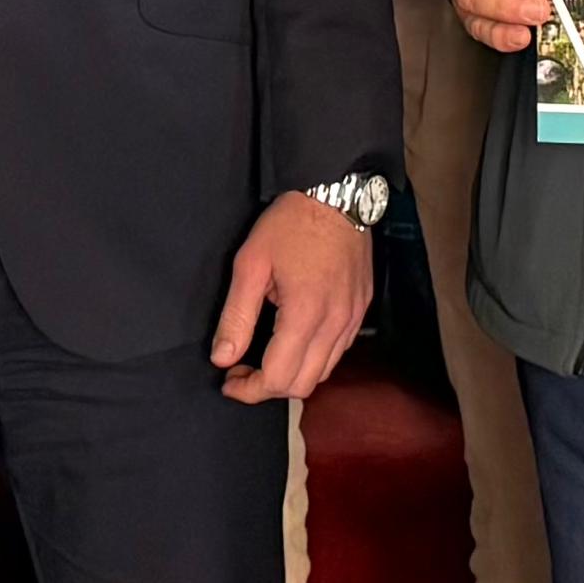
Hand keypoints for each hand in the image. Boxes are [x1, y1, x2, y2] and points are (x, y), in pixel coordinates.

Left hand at [211, 193, 371, 405]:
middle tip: (242, 368)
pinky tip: (294, 339)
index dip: (249, 389)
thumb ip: (236, 316)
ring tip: (265, 356)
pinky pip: (338, 351)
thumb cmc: (291, 223)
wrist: (336, 193)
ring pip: (324, 372)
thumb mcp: (251, 263)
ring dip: (292, 374)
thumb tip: (222, 357)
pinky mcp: (360, 309)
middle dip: (268, 387)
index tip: (228, 379)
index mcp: (305, 314)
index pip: (278, 379)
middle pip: (303, 385)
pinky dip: (314, 358)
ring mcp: (352, 318)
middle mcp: (335, 323)